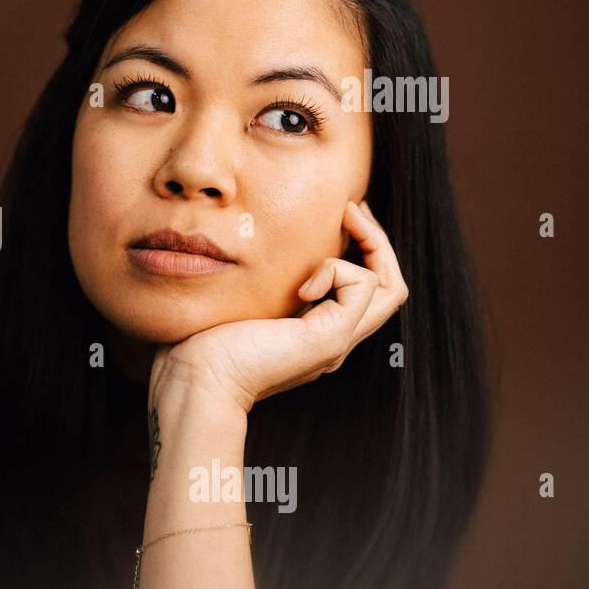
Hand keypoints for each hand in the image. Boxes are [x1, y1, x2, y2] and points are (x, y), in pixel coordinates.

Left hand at [149, 200, 409, 415]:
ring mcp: (336, 341)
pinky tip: (302, 285)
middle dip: (379, 243)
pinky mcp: (329, 339)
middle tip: (355, 208)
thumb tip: (269, 250)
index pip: (366, 290)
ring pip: (390, 288)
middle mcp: (335, 338)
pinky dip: (338, 269)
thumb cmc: (205, 342)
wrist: (197, 379)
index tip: (343, 216)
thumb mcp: (247, 302)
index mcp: (316, 331)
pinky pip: (363, 287)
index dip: (364, 251)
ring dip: (371, 245)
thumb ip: (268, 283)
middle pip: (391, 289)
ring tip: (344, 221)